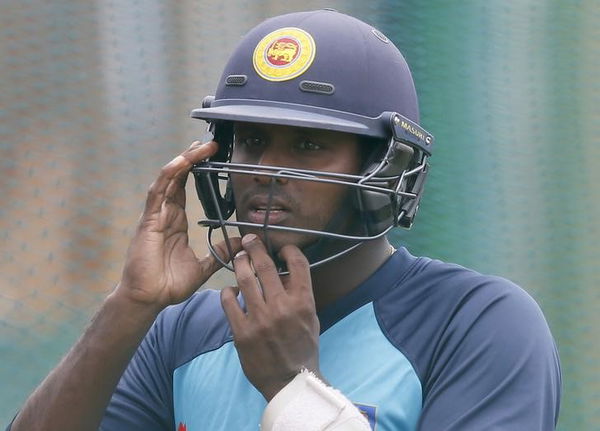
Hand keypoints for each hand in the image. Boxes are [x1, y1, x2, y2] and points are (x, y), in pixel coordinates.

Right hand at [117, 140, 241, 310]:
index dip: (195, 170)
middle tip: (209, 143)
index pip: (185, 187)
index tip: (211, 156)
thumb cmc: (168, 285)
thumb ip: (220, 253)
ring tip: (199, 146)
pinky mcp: (148, 221)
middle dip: (192, 158)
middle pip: (177, 177)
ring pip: (168, 179)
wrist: (148, 300)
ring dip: (184, 160)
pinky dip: (169, 175)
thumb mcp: (202, 266)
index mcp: (175, 221)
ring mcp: (155, 215)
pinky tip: (181, 162)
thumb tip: (243, 243)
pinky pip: (158, 192)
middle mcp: (164, 214)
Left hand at [221, 234, 320, 400]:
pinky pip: (228, 302)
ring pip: (245, 279)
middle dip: (256, 247)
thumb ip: (300, 294)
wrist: (289, 381)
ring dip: (240, 263)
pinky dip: (228, 291)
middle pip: (265, 265)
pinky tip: (230, 290)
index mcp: (303, 302)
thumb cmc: (303, 348)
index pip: (297, 263)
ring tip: (239, 257)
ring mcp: (259, 319)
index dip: (288, 250)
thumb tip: (284, 272)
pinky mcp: (241, 331)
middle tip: (250, 239)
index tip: (281, 249)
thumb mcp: (311, 318)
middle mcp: (281, 307)